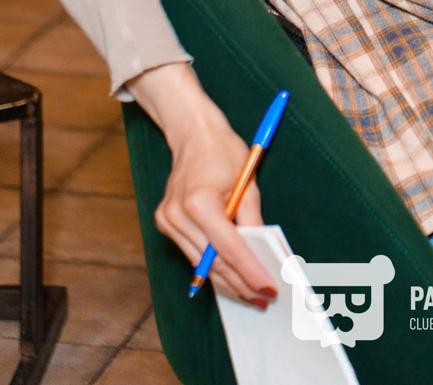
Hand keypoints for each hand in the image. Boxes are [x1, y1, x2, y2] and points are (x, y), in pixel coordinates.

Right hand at [129, 63, 276, 304]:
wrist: (193, 133)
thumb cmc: (223, 150)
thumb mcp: (247, 181)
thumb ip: (253, 220)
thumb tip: (262, 253)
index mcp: (198, 202)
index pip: (229, 248)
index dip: (250, 272)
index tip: (268, 288)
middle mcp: (177, 215)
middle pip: (213, 263)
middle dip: (240, 284)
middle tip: (263, 298)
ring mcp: (167, 221)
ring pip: (201, 264)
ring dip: (227, 281)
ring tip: (250, 294)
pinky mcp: (164, 223)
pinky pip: (193, 253)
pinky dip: (212, 266)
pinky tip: (230, 277)